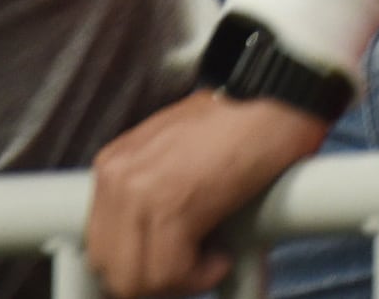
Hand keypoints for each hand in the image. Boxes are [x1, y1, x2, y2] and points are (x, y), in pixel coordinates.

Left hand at [84, 91, 332, 296]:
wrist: (276, 98)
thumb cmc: (241, 126)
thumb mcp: (177, 155)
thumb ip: (154, 195)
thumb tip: (153, 248)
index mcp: (114, 166)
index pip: (101, 245)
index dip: (138, 266)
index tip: (169, 265)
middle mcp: (116, 178)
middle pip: (111, 268)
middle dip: (155, 280)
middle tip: (192, 266)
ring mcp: (138, 192)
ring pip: (135, 280)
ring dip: (179, 281)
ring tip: (210, 258)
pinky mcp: (170, 206)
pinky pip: (170, 273)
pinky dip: (201, 276)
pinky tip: (222, 255)